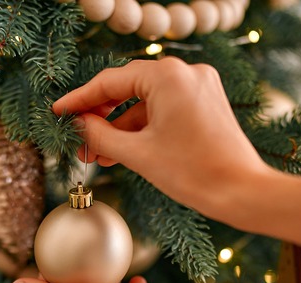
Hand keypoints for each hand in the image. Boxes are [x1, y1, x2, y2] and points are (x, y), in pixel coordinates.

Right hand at [52, 57, 271, 221]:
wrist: (242, 192)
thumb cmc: (193, 172)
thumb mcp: (136, 154)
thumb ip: (100, 136)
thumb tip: (77, 126)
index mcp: (167, 75)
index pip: (110, 82)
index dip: (79, 100)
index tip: (58, 113)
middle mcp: (185, 72)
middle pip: (127, 89)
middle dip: (100, 118)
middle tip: (77, 139)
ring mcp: (198, 86)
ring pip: (145, 102)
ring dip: (120, 128)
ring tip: (97, 155)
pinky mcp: (206, 102)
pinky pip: (164, 109)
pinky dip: (143, 129)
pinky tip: (122, 152)